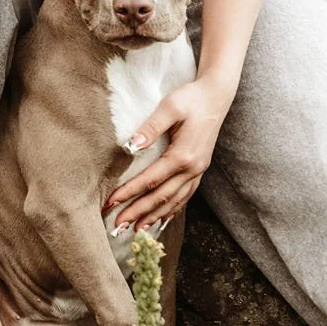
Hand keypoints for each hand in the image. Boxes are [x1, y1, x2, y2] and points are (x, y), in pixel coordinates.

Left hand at [103, 74, 234, 230]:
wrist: (216, 95)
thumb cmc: (191, 98)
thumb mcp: (169, 107)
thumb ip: (150, 128)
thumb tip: (130, 147)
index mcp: (183, 155)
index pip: (150, 180)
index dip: (128, 193)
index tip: (110, 203)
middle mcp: (192, 168)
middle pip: (160, 197)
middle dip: (137, 212)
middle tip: (117, 226)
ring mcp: (198, 171)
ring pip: (174, 201)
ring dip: (154, 216)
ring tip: (136, 230)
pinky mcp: (199, 169)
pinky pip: (185, 196)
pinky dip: (171, 210)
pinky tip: (161, 219)